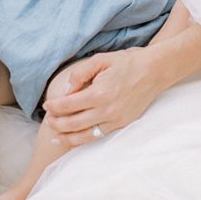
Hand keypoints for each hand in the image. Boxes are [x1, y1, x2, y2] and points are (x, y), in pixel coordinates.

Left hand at [43, 47, 159, 145]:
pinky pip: (98, 136)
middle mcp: (106, 110)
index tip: (46, 105)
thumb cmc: (127, 62)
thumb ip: (80, 73)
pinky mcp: (122, 124)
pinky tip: (75, 139)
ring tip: (55, 136)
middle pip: (73, 124)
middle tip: (48, 121)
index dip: (54, 107)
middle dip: (56, 124)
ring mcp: (115, 120)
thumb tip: (67, 90)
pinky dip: (84, 140)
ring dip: (67, 137)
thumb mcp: (101, 59)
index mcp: (99, 93)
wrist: (154, 71)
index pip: (68, 105)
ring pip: (84, 136)